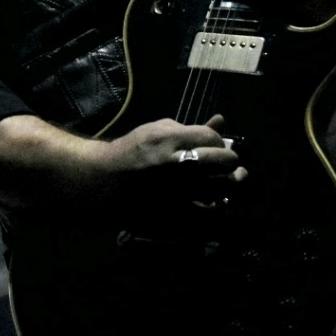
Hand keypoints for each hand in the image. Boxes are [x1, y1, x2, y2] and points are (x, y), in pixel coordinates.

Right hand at [97, 114, 244, 207]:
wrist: (105, 182)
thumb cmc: (132, 152)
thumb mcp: (157, 130)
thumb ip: (190, 128)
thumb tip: (220, 121)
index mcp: (170, 140)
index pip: (212, 138)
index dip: (219, 141)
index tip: (217, 146)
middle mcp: (176, 165)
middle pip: (223, 161)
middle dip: (230, 161)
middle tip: (228, 164)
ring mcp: (177, 191)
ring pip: (222, 189)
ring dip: (230, 184)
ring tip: (230, 181)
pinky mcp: (175, 213)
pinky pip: (209, 213)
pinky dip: (218, 207)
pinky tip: (217, 201)